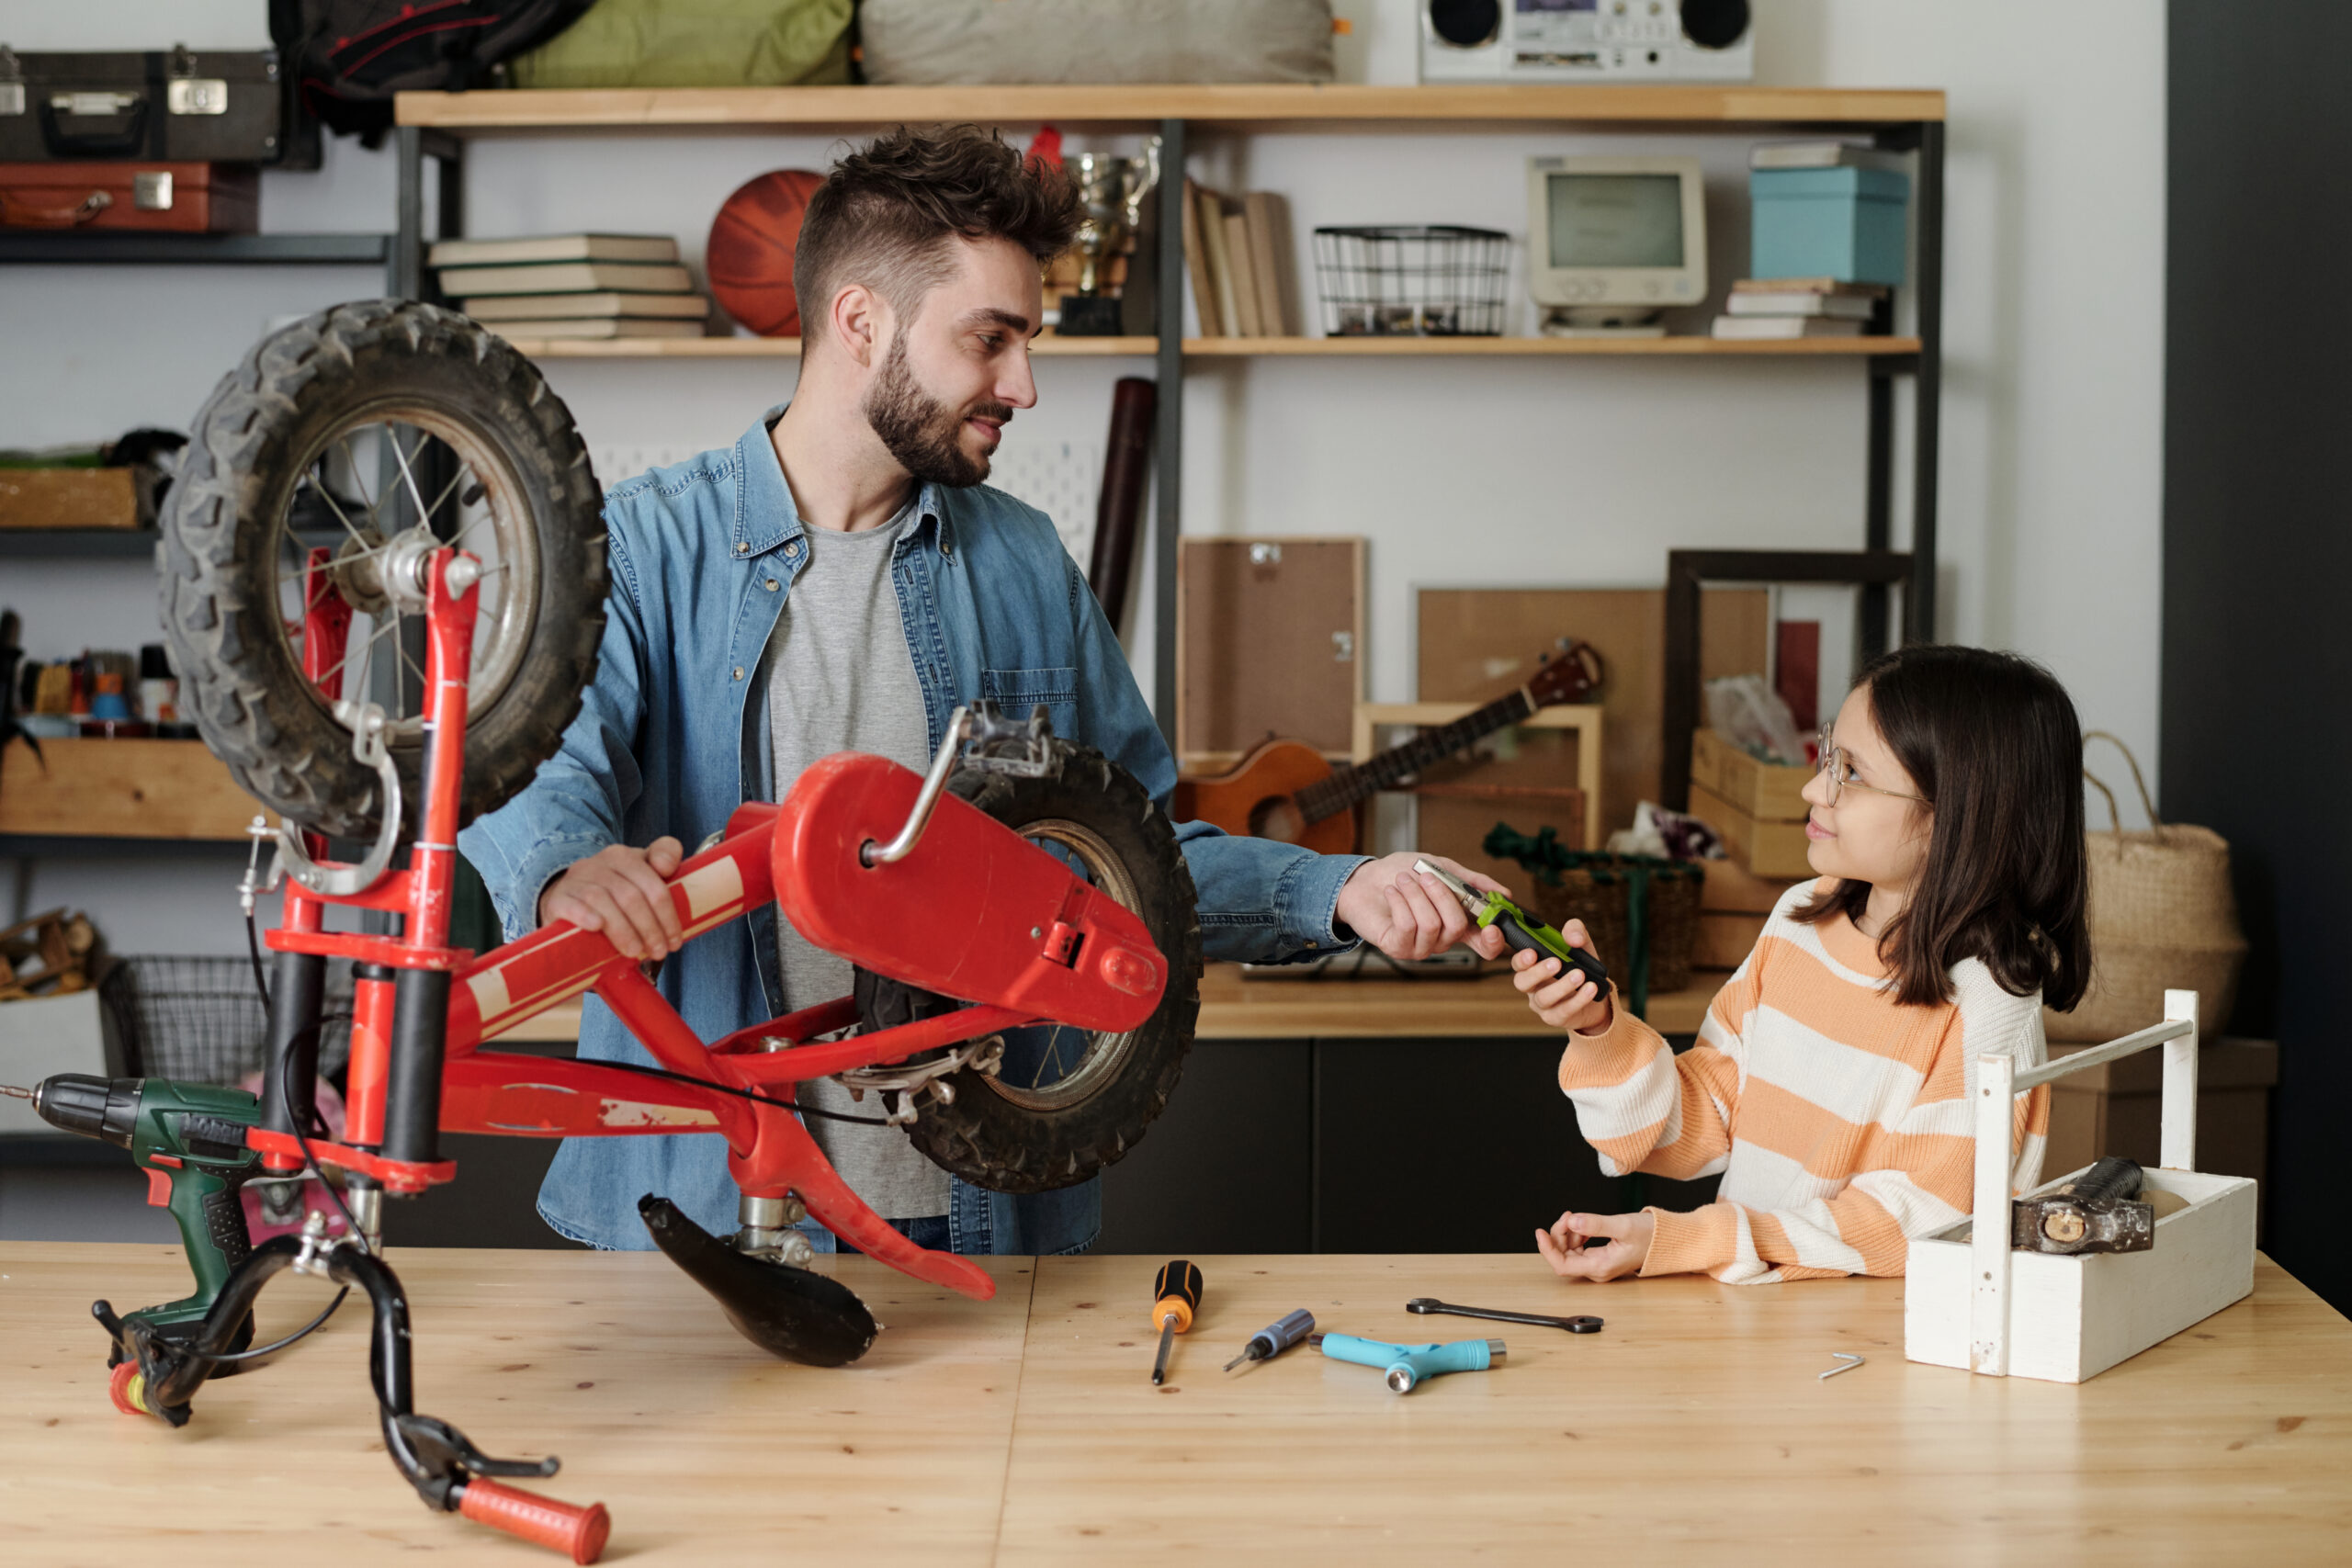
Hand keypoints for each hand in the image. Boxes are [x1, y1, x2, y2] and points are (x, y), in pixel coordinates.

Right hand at [538, 836, 685, 958]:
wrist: (569, 903)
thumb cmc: (614, 897)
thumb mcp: (641, 882)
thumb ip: (663, 867)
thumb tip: (667, 867)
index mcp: (626, 857)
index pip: (653, 883)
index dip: (668, 913)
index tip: (675, 940)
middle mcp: (601, 863)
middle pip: (631, 895)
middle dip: (649, 928)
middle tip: (658, 952)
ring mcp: (577, 879)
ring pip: (603, 900)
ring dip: (623, 930)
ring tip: (635, 952)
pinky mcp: (558, 898)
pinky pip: (571, 904)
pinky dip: (584, 915)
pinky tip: (597, 927)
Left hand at [1333, 853, 1510, 963]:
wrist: (1363, 879)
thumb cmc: (1401, 873)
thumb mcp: (1441, 868)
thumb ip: (1471, 881)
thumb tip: (1502, 892)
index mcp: (1457, 923)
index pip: (1485, 946)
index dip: (1493, 941)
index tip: (1491, 926)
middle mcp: (1441, 940)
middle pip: (1457, 927)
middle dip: (1441, 894)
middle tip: (1425, 876)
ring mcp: (1419, 947)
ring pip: (1431, 924)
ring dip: (1416, 894)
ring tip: (1402, 880)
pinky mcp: (1396, 947)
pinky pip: (1406, 926)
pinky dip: (1399, 901)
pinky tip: (1392, 892)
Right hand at [1510, 924, 1612, 1032]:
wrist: (1596, 994)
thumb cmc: (1580, 965)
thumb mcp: (1580, 944)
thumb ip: (1575, 931)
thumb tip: (1573, 938)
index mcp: (1532, 966)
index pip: (1518, 963)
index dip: (1521, 959)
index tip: (1533, 952)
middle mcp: (1532, 986)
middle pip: (1523, 982)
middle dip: (1538, 972)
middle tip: (1557, 962)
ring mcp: (1542, 1004)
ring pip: (1544, 998)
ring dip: (1562, 986)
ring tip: (1580, 975)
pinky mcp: (1556, 1017)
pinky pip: (1564, 1010)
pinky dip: (1578, 999)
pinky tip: (1591, 988)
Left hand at [1535, 1209, 1654, 1281]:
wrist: (1668, 1241)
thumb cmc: (1650, 1236)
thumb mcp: (1622, 1226)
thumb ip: (1596, 1225)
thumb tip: (1572, 1222)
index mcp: (1600, 1266)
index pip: (1562, 1265)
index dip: (1547, 1249)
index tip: (1540, 1232)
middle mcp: (1596, 1269)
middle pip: (1563, 1256)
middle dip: (1559, 1234)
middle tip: (1568, 1215)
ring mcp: (1598, 1264)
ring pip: (1570, 1251)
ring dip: (1567, 1233)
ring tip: (1576, 1217)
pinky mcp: (1601, 1258)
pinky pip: (1579, 1248)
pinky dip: (1576, 1234)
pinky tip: (1582, 1224)